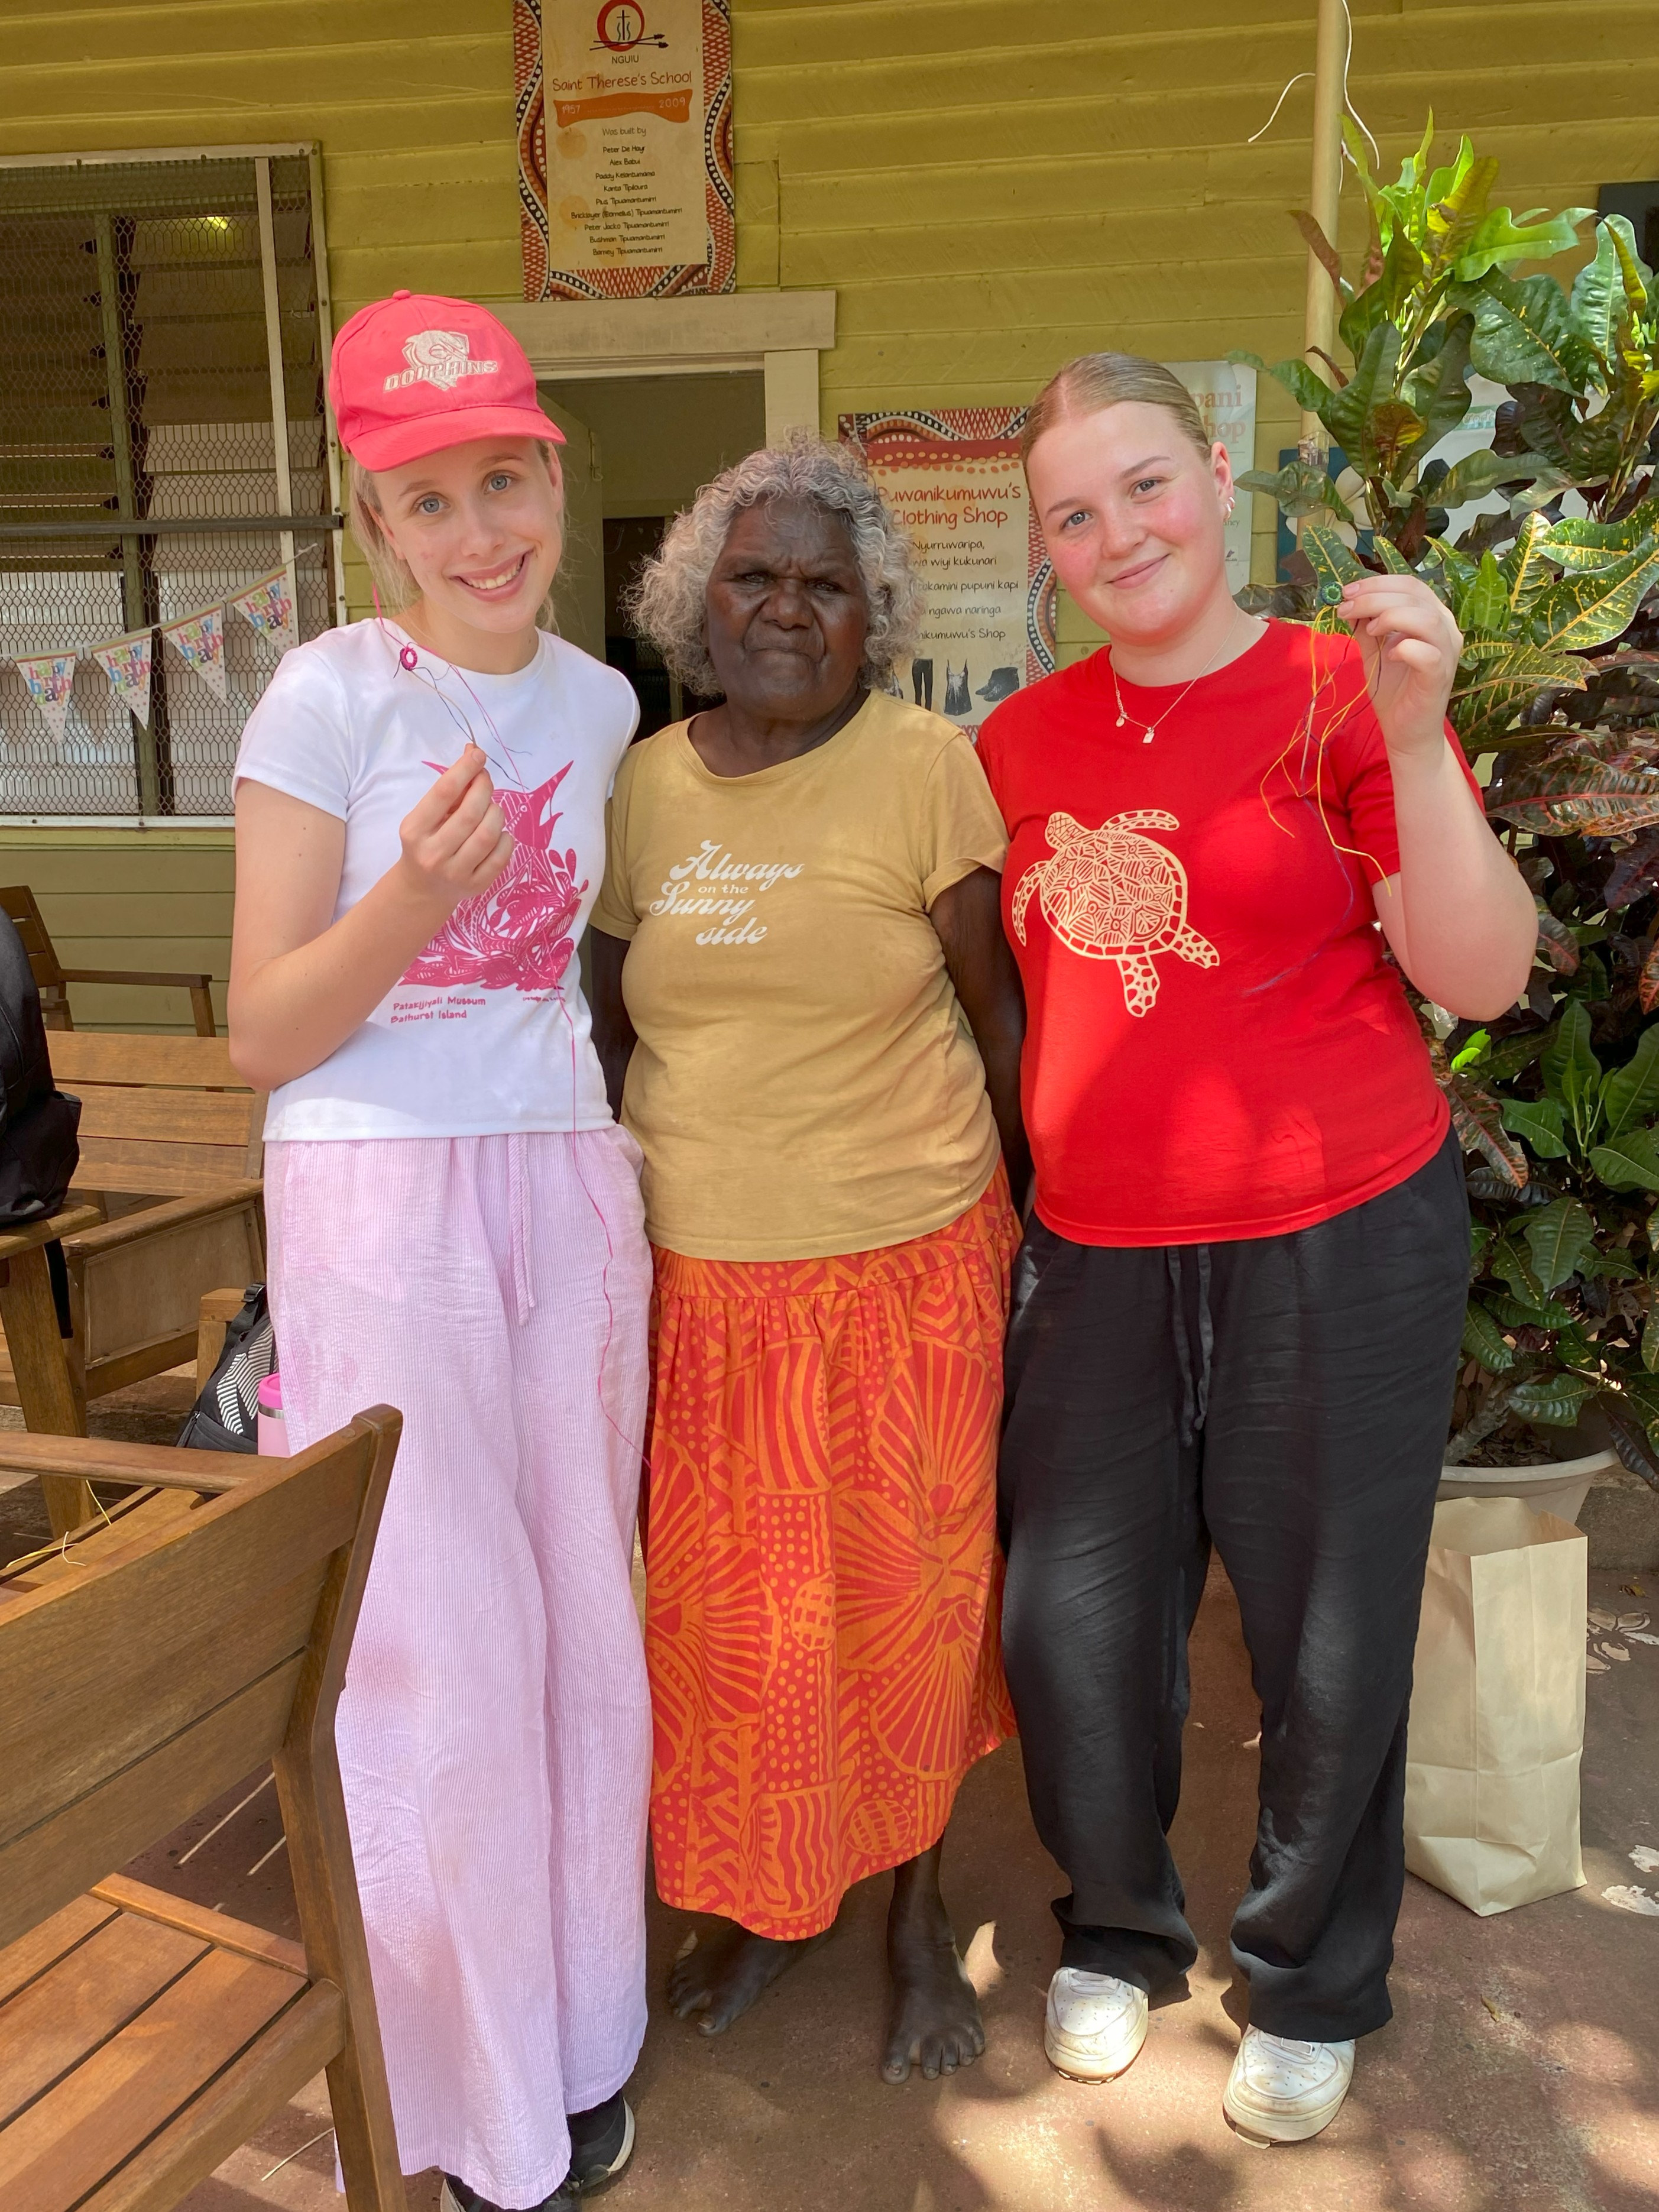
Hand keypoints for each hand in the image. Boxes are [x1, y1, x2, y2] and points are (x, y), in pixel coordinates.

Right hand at [396, 745, 512, 912]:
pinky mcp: (476, 886)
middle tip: (485, 780)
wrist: (423, 889)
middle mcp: (434, 853)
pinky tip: (497, 833)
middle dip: (484, 788)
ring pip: (489, 834)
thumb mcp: (426, 817)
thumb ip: (450, 790)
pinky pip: (501, 855)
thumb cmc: (426, 842)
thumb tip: (473, 754)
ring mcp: (456, 873)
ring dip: (496, 813)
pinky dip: (505, 838)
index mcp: (415, 830)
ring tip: (490, 810)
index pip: (443, 793)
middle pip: (470, 813)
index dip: (465, 769)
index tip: (478, 754)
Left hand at [1337, 575, 1463, 759]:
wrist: (1406, 731)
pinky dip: (1405, 648)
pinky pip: (1427, 654)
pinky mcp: (1440, 676)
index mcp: (1432, 616)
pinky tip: (1389, 655)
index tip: (1346, 592)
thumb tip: (1349, 603)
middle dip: (1373, 598)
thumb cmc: (1395, 689)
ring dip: (1390, 617)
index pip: (1409, 585)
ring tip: (1369, 631)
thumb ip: (1366, 626)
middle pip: (1414, 595)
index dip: (1376, 584)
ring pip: (1425, 618)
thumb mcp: (1374, 650)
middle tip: (1346, 610)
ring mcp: (1446, 652)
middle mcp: (1445, 629)